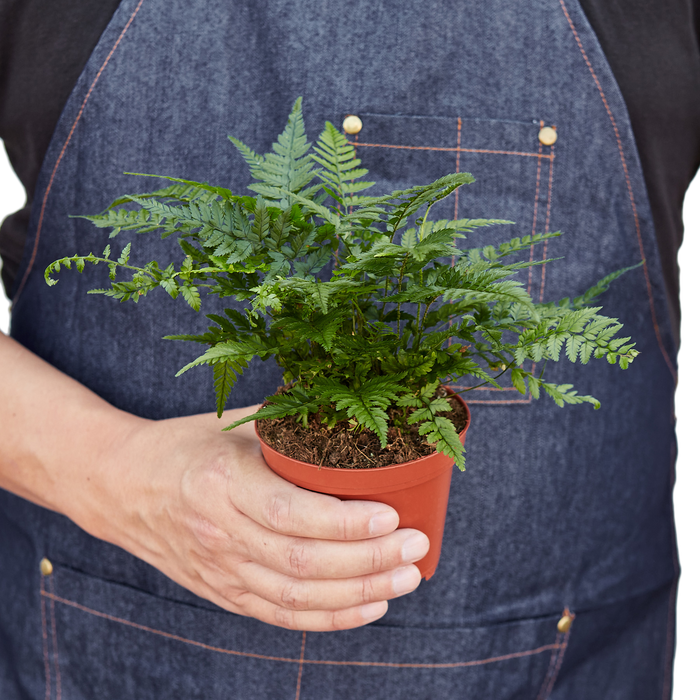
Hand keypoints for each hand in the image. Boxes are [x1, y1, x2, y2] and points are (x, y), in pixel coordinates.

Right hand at [91, 407, 428, 630]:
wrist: (120, 485)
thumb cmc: (184, 445)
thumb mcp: (231, 423)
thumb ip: (287, 423)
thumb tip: (351, 410)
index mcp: (221, 482)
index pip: (290, 514)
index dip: (345, 522)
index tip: (392, 515)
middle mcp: (219, 533)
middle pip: (302, 563)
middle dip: (368, 560)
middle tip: (415, 546)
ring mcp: (220, 570)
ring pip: (296, 597)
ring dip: (359, 593)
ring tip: (406, 577)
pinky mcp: (223, 592)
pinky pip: (281, 615)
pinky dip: (329, 617)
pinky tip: (370, 605)